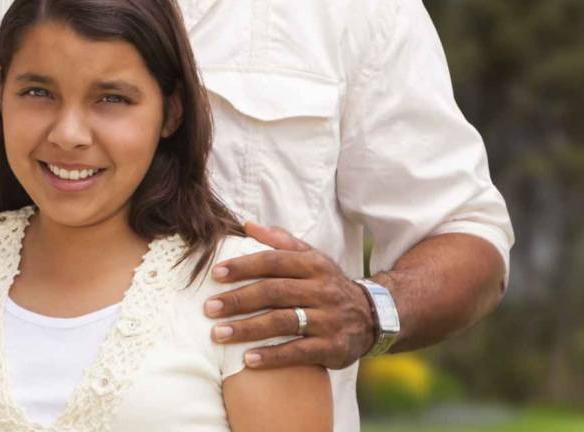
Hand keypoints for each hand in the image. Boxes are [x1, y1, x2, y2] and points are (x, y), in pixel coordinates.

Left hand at [206, 221, 375, 369]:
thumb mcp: (312, 258)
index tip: (215, 274)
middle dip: (238, 300)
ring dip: (248, 329)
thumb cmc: (328, 285)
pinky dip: (273, 356)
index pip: (274, 261)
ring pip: (283, 322)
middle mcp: (323, 290)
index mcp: (314, 265)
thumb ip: (280, 241)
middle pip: (274, 292)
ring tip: (218, 334)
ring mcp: (329, 320)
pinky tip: (248, 360)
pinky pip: (299, 352)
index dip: (244, 266)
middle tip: (209, 308)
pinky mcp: (333, 347)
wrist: (374, 317)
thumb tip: (247, 224)